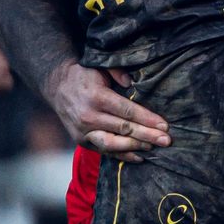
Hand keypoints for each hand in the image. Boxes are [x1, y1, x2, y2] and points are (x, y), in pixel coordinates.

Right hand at [48, 62, 169, 157]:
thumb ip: (117, 72)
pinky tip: (139, 157)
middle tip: (166, 141)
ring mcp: (83, 131)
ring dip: (135, 147)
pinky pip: (104, 151)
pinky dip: (122, 156)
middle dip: (147, 135)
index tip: (164, 126)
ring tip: (154, 148)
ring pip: (113, 144)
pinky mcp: (81, 141)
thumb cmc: (84, 76)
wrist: (57, 87)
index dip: (147, 119)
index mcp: (96, 97)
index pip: (127, 111)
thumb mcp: (100, 67)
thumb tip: (132, 84)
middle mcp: (88, 116)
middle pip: (123, 129)